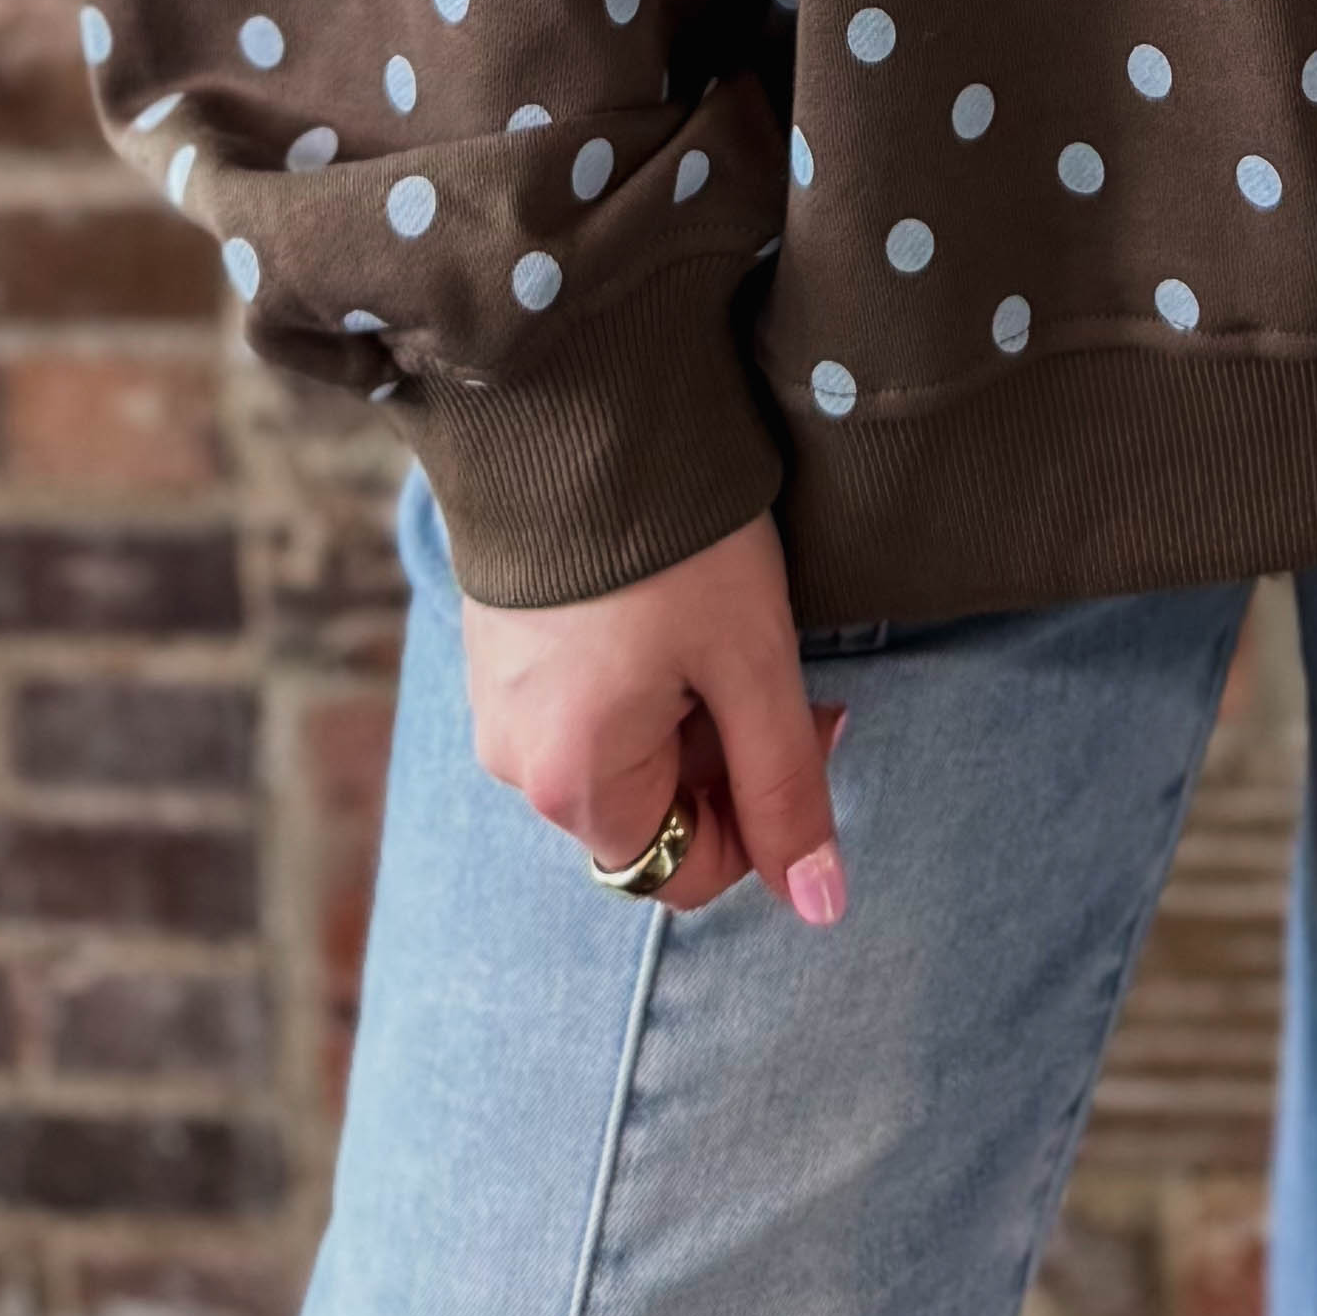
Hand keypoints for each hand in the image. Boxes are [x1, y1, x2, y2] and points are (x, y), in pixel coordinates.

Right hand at [458, 508, 851, 925]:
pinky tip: (666, 606)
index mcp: (573, 783)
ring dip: (683, 713)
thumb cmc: (673, 542)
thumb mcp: (754, 663)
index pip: (685, 873)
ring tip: (716, 625)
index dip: (762, 817)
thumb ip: (788, 790)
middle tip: (769, 665)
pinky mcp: (495, 650)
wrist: (573, 405)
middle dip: (725, 756)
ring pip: (619, 754)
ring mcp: (495, 704)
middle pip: (651, 812)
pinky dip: (636, 679)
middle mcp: (516, 762)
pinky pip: (580, 705)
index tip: (804, 719)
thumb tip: (821, 909)